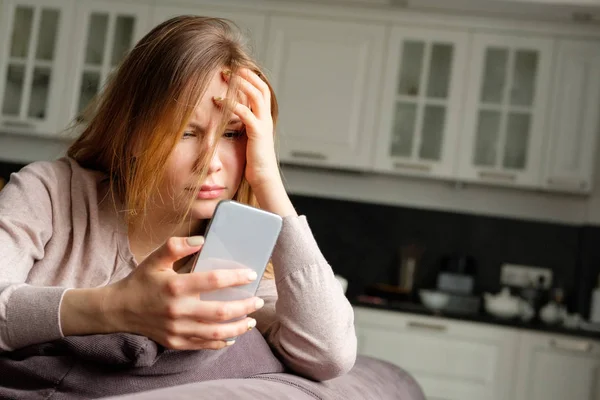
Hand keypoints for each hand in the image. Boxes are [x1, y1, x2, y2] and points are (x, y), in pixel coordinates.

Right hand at [102, 237, 263, 349]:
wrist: (118, 310)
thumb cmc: (141, 281)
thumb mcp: (155, 259)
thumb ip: (176, 246)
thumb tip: (201, 239)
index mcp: (176, 286)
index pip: (213, 281)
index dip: (235, 277)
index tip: (251, 275)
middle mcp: (178, 310)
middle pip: (220, 311)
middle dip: (244, 307)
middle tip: (258, 301)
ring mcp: (177, 329)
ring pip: (215, 333)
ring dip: (238, 327)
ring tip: (251, 321)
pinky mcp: (175, 342)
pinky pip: (203, 345)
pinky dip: (221, 342)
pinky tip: (232, 336)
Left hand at [218, 68, 277, 189]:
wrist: (264, 178)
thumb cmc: (254, 162)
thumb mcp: (248, 139)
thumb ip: (243, 126)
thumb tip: (229, 117)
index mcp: (264, 119)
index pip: (261, 91)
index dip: (250, 78)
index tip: (235, 70)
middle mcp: (266, 119)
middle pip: (261, 88)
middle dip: (246, 75)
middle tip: (229, 68)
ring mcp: (264, 125)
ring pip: (256, 96)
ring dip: (241, 84)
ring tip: (226, 77)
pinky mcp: (257, 133)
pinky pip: (246, 114)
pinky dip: (233, 105)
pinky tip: (219, 101)